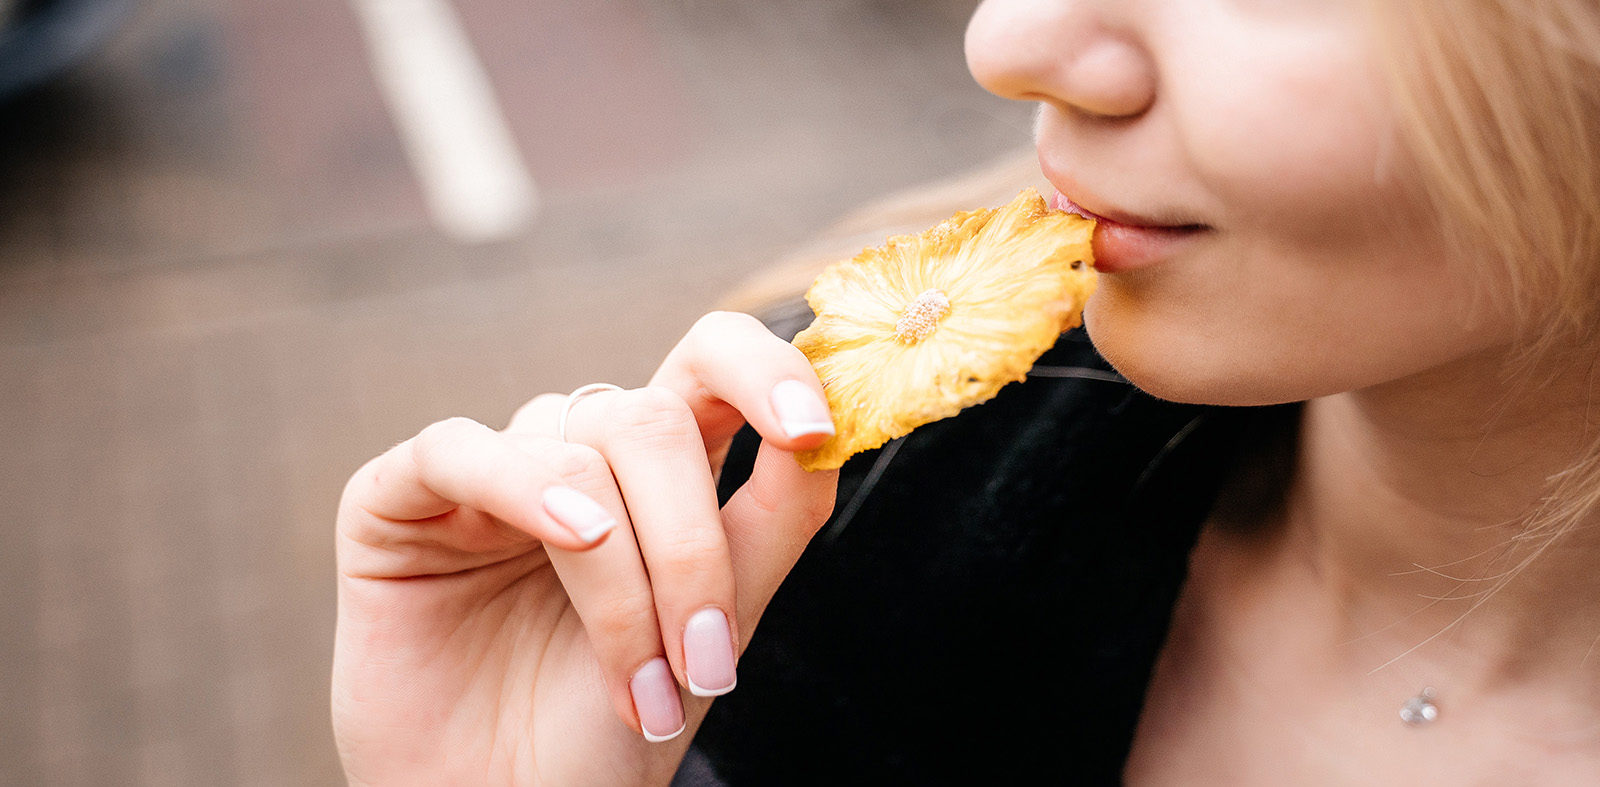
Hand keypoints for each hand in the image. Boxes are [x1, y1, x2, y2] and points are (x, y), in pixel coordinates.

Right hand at [332, 312, 838, 785]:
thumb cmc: (610, 730)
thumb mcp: (717, 625)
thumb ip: (772, 518)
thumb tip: (830, 421)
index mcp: (654, 474)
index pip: (711, 364)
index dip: (768, 369)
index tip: (813, 427)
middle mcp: (572, 457)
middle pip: (653, 418)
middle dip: (691, 543)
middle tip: (705, 661)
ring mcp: (485, 473)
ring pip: (578, 448)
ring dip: (624, 577)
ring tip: (636, 687)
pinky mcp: (395, 501)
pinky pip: (459, 449)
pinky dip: (527, 487)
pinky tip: (573, 539)